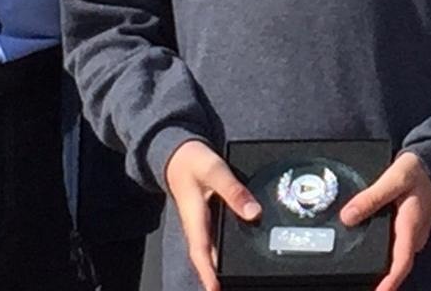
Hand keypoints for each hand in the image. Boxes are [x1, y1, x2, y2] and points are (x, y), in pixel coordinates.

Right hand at [165, 139, 261, 290]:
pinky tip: (236, 256)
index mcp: (195, 217)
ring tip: (234, 281)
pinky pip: (214, 241)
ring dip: (219, 267)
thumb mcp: (214, 170)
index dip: (208, 273)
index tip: (215, 290)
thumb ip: (233, 190)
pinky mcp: (207, 219)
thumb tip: (252, 211)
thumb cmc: (193, 161)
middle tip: (226, 289)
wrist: (178, 153)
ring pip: (210, 251)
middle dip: (215, 278)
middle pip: (206, 258)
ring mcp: (201, 223)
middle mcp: (197, 225)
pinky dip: (222, 252)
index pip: (201, 252)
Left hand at [339, 151, 430, 290]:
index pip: (402, 261)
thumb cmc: (416, 172)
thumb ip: (371, 197)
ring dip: (383, 271)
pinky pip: (396, 251)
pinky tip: (371, 257)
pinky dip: (385, 258)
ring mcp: (413, 237)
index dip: (390, 281)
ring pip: (397, 259)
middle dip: (383, 280)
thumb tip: (348, 217)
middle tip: (362, 285)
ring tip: (364, 277)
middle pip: (398, 266)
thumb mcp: (393, 178)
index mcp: (410, 225)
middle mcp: (414, 236)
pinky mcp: (408, 234)